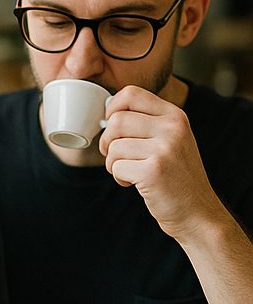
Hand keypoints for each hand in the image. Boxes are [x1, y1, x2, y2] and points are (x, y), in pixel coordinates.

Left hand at [99, 85, 220, 242]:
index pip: (131, 94)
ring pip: (113, 147)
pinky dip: (119, 178)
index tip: (111, 125)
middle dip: (107, 142)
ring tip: (130, 171)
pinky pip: (116, 167)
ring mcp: (164, 149)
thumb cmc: (175, 175)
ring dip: (113, 164)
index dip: (112, 108)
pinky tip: (134, 182)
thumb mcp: (171, 139)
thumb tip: (108, 113)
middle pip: (116, 121)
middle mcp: (172, 128)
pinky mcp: (153, 171)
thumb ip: (147, 123)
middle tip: (116, 156)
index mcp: (175, 116)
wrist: (196, 210)